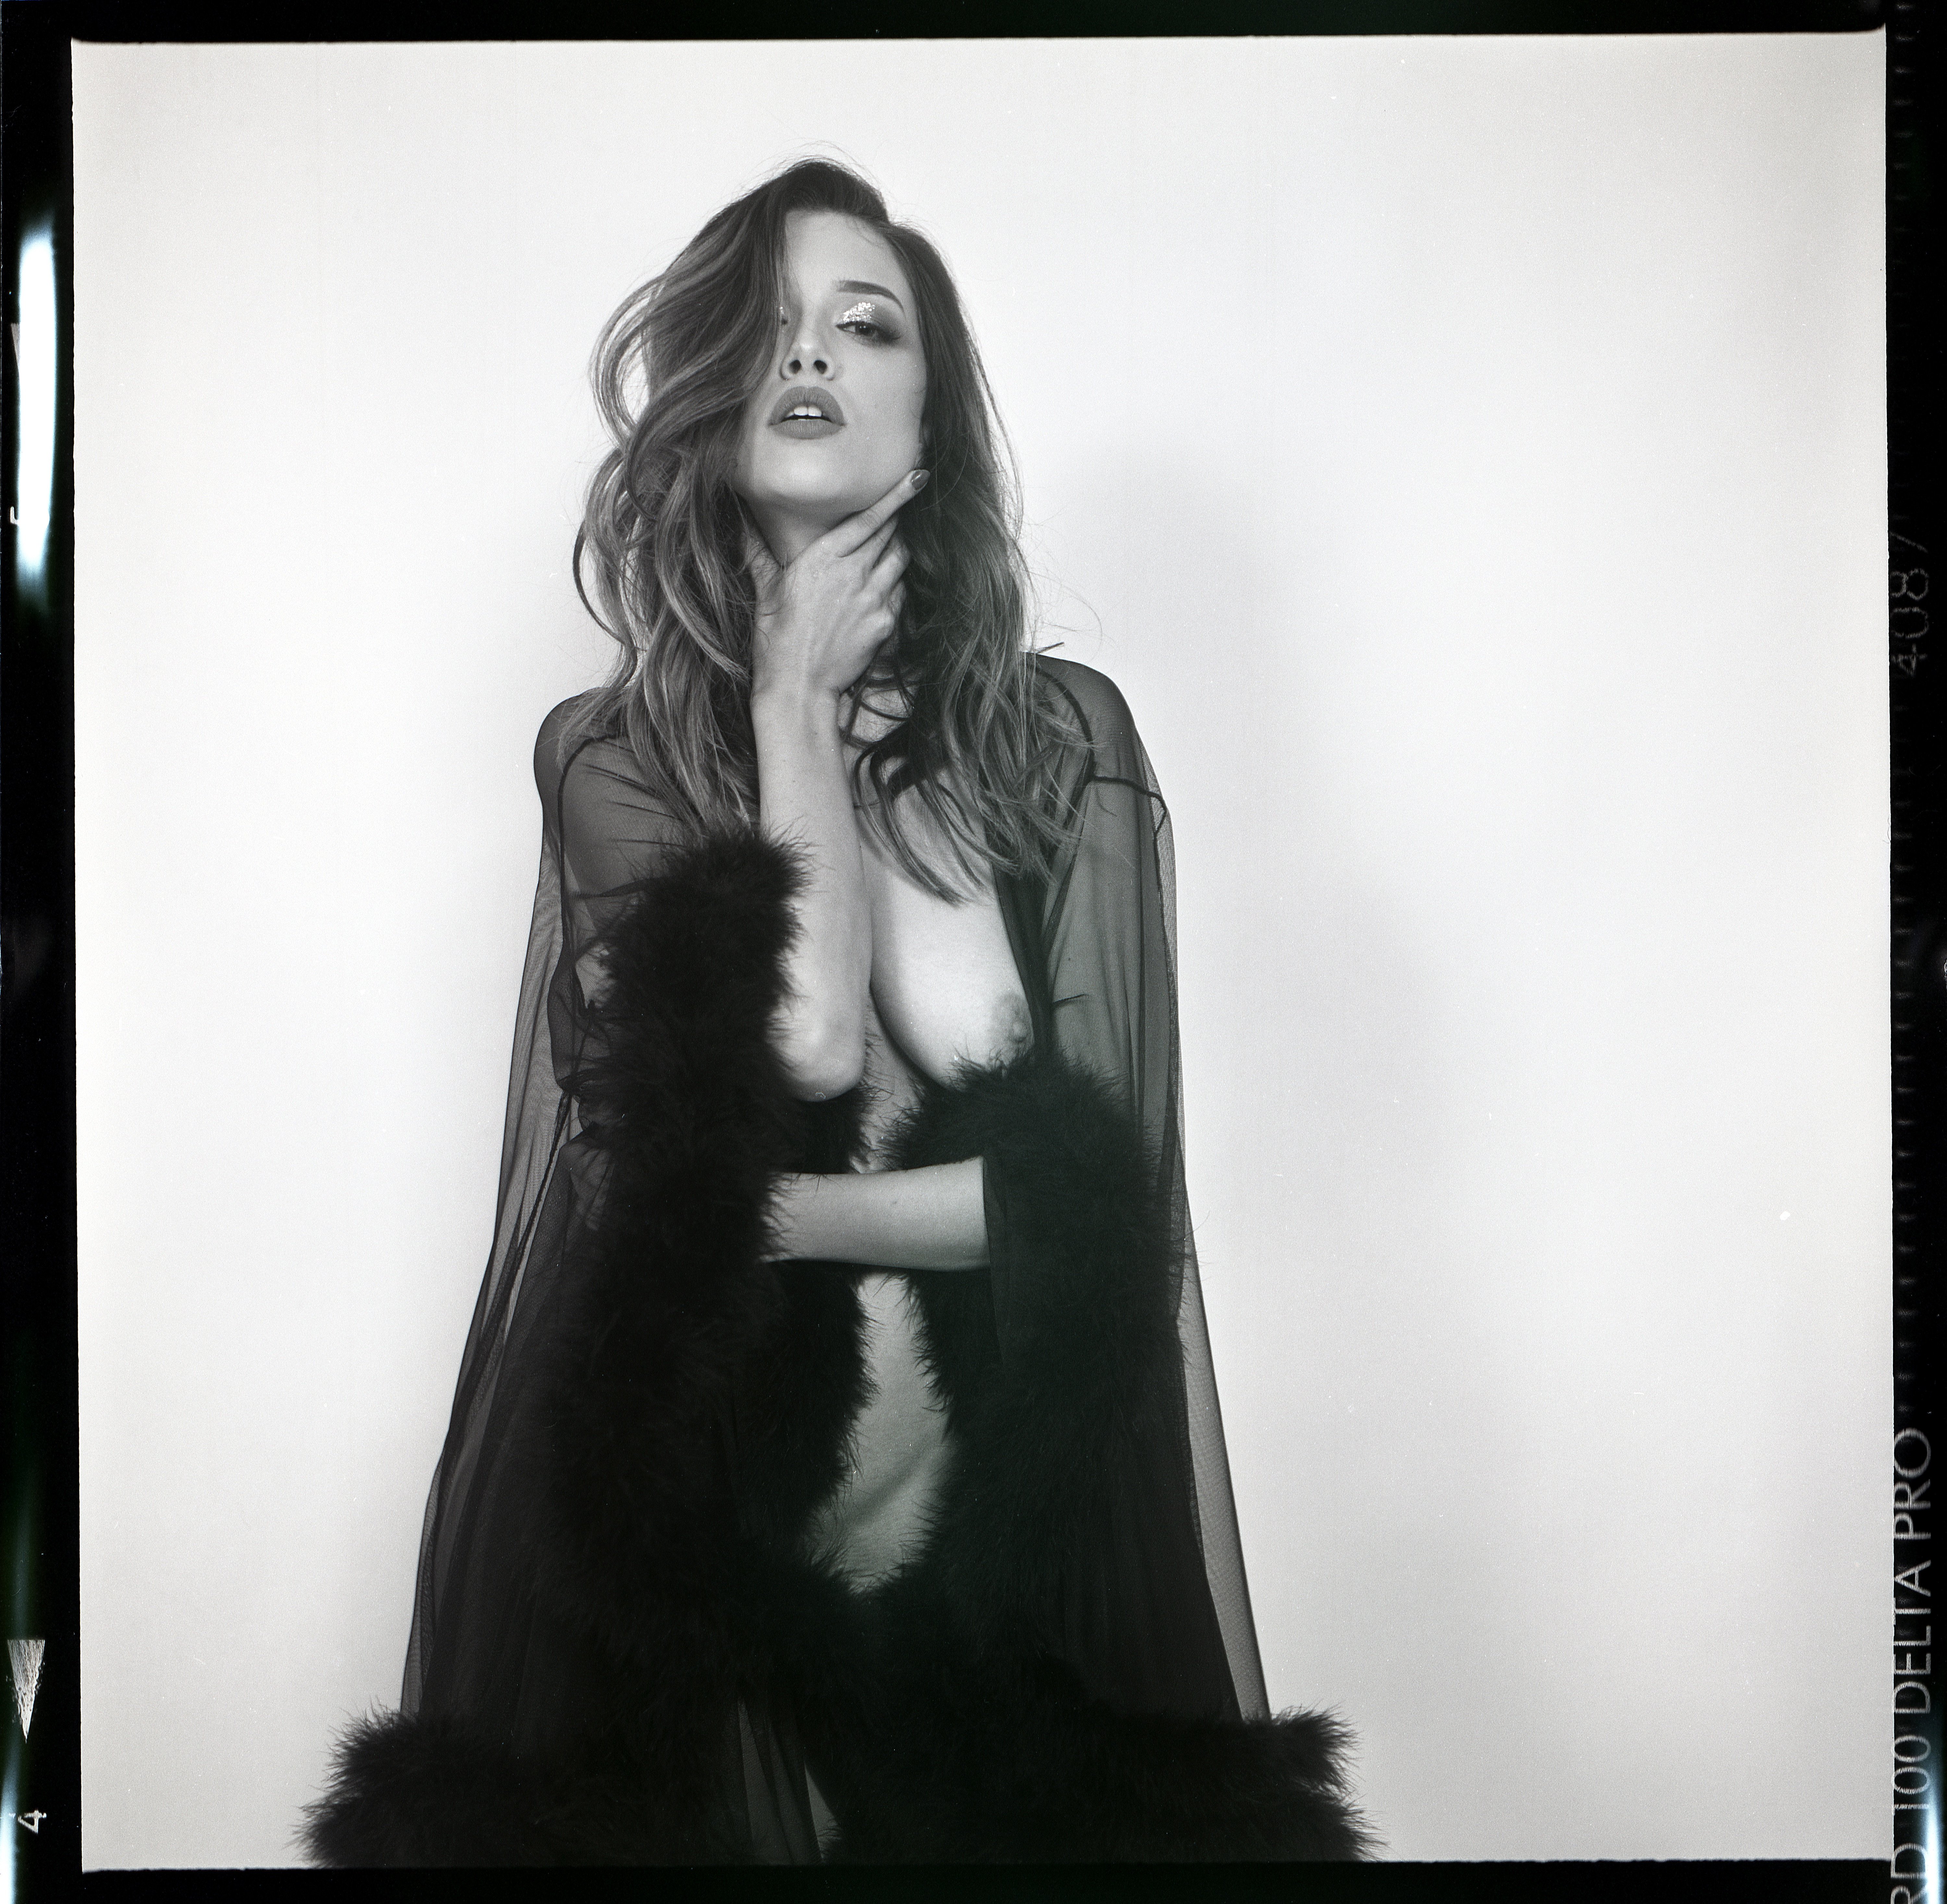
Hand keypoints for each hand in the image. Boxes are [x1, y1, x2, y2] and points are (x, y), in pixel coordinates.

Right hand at [748, 470, 926, 708]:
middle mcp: (854, 574)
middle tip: (907, 504)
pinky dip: (895, 583)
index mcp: (824, 558)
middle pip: (891, 535)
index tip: (919, 477)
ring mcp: (873, 599)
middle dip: (899, 519)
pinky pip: (900, 592)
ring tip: (892, 545)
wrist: (798, 687)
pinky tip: (883, 585)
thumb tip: (740, 518)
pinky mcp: (885, 623)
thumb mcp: (766, 590)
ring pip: (900, 561)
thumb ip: (758, 550)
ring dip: (898, 549)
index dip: (897, 495)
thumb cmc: (776, 639)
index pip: (871, 519)